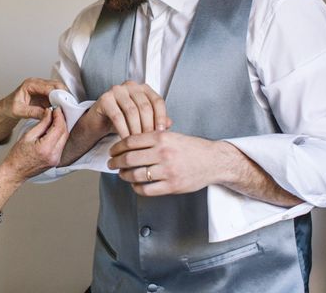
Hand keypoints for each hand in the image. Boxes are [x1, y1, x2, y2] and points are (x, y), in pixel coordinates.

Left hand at [0, 78, 66, 144]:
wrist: (7, 108)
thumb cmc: (10, 107)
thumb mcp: (19, 111)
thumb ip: (32, 112)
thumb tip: (46, 114)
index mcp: (30, 84)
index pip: (48, 86)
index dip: (57, 94)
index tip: (63, 103)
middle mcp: (37, 83)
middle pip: (56, 85)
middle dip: (64, 94)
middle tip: (69, 105)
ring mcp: (42, 88)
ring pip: (58, 89)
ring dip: (64, 97)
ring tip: (68, 108)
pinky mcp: (45, 94)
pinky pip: (56, 96)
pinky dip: (61, 101)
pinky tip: (64, 109)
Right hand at [0, 107, 68, 183]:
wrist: (15, 171)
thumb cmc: (17, 155)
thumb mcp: (28, 135)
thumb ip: (42, 124)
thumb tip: (50, 113)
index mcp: (46, 148)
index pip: (59, 128)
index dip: (59, 116)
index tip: (56, 109)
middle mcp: (54, 155)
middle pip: (64, 133)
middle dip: (62, 120)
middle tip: (56, 112)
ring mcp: (56, 159)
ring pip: (64, 139)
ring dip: (61, 128)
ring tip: (55, 119)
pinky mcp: (56, 161)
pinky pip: (61, 145)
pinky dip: (59, 135)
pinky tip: (54, 130)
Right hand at [82, 81, 170, 138]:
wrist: (99, 123)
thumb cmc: (123, 120)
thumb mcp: (142, 120)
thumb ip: (155, 120)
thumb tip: (170, 124)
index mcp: (143, 88)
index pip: (157, 101)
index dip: (161, 117)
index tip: (162, 132)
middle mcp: (131, 86)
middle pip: (144, 106)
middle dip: (148, 126)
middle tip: (149, 141)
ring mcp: (117, 90)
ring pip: (131, 111)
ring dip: (136, 129)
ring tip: (138, 142)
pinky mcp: (105, 98)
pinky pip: (117, 116)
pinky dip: (123, 130)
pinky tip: (125, 140)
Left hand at [107, 130, 222, 195]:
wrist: (214, 161)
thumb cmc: (192, 148)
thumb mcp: (172, 135)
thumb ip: (152, 137)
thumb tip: (129, 141)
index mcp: (161, 138)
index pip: (130, 141)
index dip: (117, 147)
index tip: (113, 151)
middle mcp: (163, 154)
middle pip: (129, 158)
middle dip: (116, 162)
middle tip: (111, 163)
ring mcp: (168, 171)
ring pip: (136, 175)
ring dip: (124, 175)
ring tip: (122, 174)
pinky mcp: (172, 186)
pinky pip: (147, 189)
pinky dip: (137, 187)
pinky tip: (135, 184)